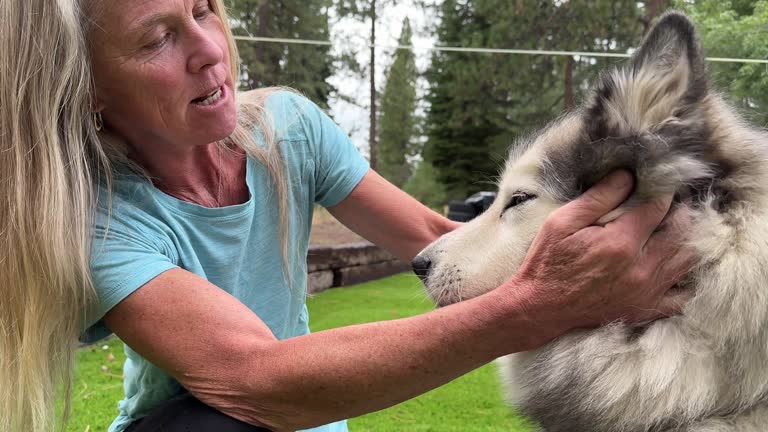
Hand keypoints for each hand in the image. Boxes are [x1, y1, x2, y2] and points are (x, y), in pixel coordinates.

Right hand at [509, 170, 695, 336]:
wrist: (539, 308)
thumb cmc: (547, 262)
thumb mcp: (561, 222)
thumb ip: (598, 197)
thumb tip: (627, 176)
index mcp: (620, 242)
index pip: (659, 207)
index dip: (662, 190)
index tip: (658, 183)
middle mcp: (641, 268)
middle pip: (683, 231)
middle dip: (680, 211)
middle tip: (668, 203)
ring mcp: (646, 292)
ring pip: (689, 259)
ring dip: (687, 239)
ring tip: (672, 228)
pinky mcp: (645, 309)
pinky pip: (683, 296)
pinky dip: (684, 279)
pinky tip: (672, 265)